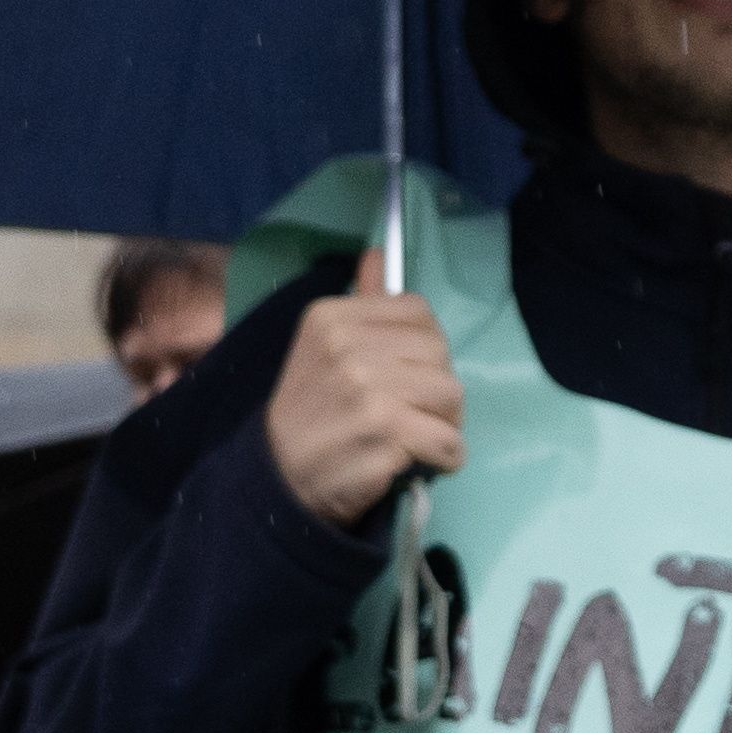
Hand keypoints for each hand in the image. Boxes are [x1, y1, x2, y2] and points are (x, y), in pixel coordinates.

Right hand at [264, 289, 463, 527]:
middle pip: (440, 353)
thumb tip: (377, 254)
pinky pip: (448, 439)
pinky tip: (426, 460)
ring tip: (421, 436)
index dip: (425, 346)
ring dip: (446, 422)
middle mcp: (348, 347)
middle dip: (438, 387)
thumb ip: (360, 302)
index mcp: (333, 318)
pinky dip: (447, 455)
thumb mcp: (323, 347)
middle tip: (416, 412)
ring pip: (451, 394)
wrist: (280, 478)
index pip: (418, 312)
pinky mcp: (385, 434)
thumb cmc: (312, 410)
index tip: (409, 371)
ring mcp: (367, 391)